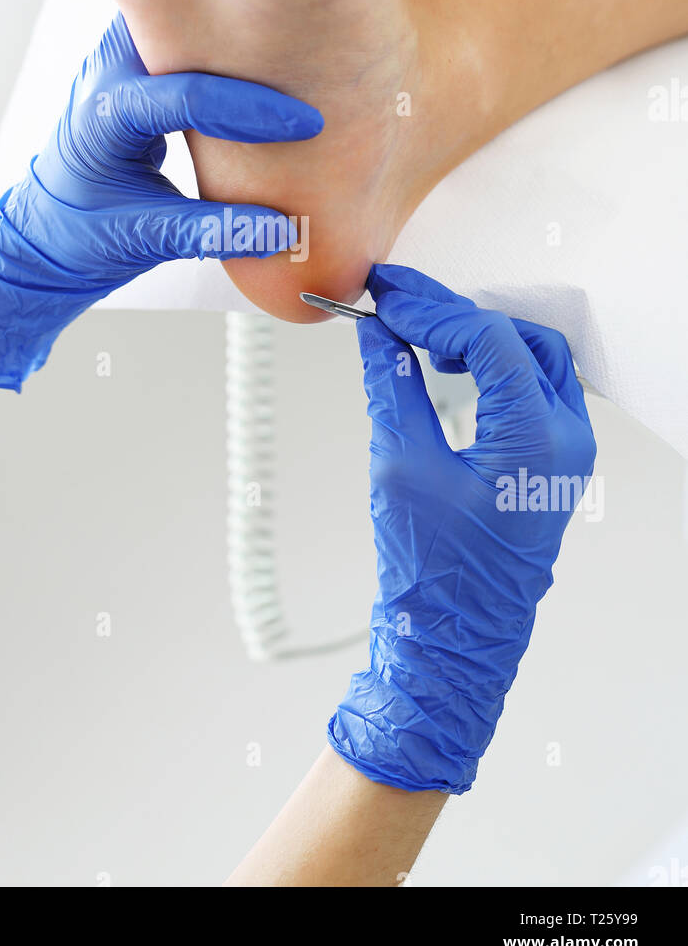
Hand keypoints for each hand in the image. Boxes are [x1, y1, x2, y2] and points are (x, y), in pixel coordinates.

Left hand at [0, 12, 322, 388]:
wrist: (43, 236)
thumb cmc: (76, 237)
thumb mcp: (142, 240)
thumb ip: (209, 233)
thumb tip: (277, 230)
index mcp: (103, 115)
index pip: (187, 95)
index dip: (251, 109)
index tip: (303, 124)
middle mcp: (106, 76)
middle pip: (183, 35)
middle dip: (244, 41)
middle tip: (311, 53)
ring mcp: (117, 64)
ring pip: (180, 24)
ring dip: (231, 36)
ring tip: (294, 48)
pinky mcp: (135, 69)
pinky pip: (180, 40)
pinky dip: (219, 49)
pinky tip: (263, 60)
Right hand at [328, 264, 595, 794]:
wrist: (450, 644)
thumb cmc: (431, 575)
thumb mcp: (400, 465)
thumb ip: (391, 386)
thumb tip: (380, 332)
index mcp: (537, 441)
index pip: (490, 339)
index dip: (433, 310)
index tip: (386, 301)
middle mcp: (566, 442)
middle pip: (521, 339)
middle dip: (457, 315)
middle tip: (400, 303)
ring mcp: (566, 455)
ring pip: (535, 359)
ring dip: (480, 336)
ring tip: (421, 332)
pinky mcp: (551, 466)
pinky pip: (534, 391)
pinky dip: (495, 366)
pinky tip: (449, 363)